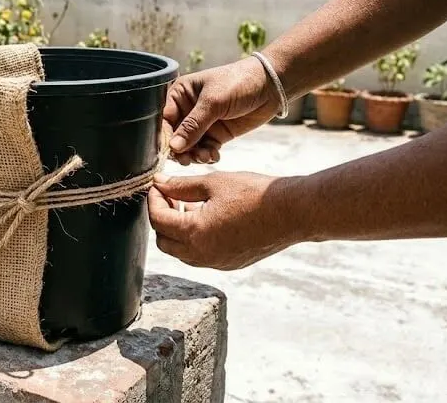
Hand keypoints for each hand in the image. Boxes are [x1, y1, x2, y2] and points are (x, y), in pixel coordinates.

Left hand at [148, 172, 307, 270]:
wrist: (292, 212)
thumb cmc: (254, 194)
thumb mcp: (213, 183)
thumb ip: (181, 186)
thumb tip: (160, 183)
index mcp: (195, 233)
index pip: (158, 220)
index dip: (154, 200)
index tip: (159, 185)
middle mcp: (203, 254)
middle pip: (165, 241)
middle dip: (162, 218)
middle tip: (170, 196)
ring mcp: (217, 262)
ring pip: (182, 252)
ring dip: (178, 231)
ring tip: (189, 206)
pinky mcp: (230, 264)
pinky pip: (201, 257)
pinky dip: (195, 241)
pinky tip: (207, 219)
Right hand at [165, 56, 281, 164]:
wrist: (271, 86)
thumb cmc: (239, 83)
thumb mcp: (213, 102)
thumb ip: (192, 126)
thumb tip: (173, 147)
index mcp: (180, 94)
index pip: (164, 120)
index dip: (166, 137)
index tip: (172, 151)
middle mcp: (187, 110)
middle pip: (175, 136)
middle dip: (181, 150)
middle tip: (189, 159)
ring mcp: (202, 124)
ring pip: (189, 147)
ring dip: (194, 155)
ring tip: (206, 156)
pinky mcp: (216, 134)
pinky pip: (204, 150)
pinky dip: (207, 156)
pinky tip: (215, 156)